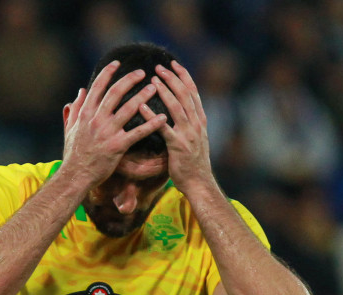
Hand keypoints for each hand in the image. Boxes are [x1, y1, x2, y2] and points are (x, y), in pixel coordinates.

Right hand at [61, 61, 167, 188]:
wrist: (76, 176)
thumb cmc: (73, 154)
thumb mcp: (69, 128)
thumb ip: (75, 109)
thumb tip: (80, 91)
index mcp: (85, 114)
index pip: (97, 87)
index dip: (108, 73)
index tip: (118, 63)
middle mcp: (96, 120)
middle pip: (115, 93)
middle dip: (129, 80)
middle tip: (143, 72)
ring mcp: (107, 133)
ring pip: (128, 109)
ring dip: (143, 97)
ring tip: (155, 88)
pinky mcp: (118, 146)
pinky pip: (138, 133)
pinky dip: (151, 124)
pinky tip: (162, 117)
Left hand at [143, 61, 214, 192]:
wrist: (199, 182)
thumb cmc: (193, 162)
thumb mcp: (196, 138)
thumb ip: (190, 123)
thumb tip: (182, 109)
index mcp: (200, 120)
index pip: (193, 92)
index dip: (183, 76)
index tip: (173, 64)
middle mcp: (196, 124)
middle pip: (185, 95)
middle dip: (172, 78)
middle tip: (158, 67)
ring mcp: (188, 135)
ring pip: (177, 107)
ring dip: (165, 91)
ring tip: (152, 80)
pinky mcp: (178, 146)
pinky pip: (164, 128)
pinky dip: (152, 116)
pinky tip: (142, 106)